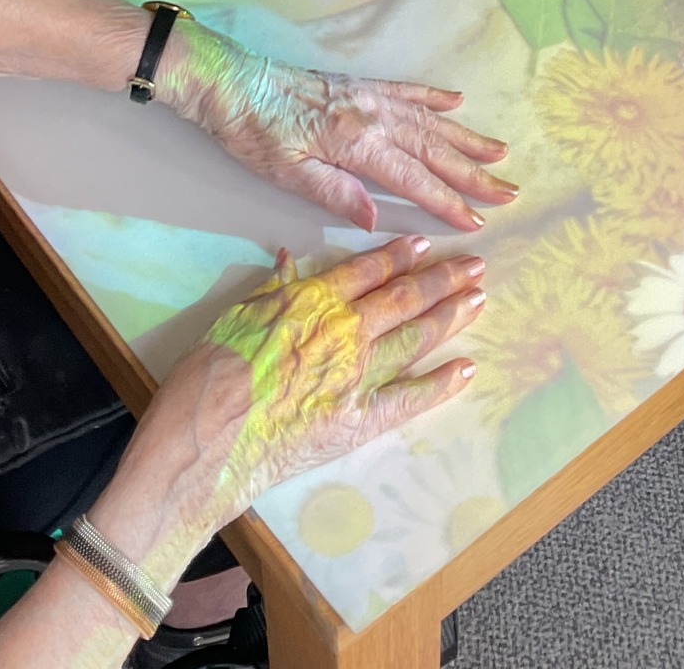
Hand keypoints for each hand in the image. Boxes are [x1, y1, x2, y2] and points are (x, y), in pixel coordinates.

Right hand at [0, 242, 484, 655]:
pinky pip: (408, 398)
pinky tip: (465, 369)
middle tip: (474, 265)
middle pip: (400, 298)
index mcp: (310, 301)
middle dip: (440, 279)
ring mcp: (355, 375)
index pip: (364, 271)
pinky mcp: (359, 419)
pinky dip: (439, 383)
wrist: (206, 440)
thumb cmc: (209, 375)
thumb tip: (290, 260)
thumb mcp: (233, 316)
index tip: (423, 244)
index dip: (397, 255)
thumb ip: (270, 289)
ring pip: (412, 337)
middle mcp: (342, 331)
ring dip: (448, 317)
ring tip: (477, 300)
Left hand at [159, 26, 516, 231]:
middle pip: (433, 150)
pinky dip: (434, 98)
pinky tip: (457, 104)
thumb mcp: (286, 173)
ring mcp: (368, 96)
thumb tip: (378, 219)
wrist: (228, 82)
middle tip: (510, 191)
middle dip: (473, 174)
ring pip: (429, 121)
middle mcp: (372, 116)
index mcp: (356, 143)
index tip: (480, 222)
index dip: (448, 203)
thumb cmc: (251, 133)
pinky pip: (406, 91)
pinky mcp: (358, 85)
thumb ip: (336, 193)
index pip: (413, 180)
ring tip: (500, 152)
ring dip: (465, 139)